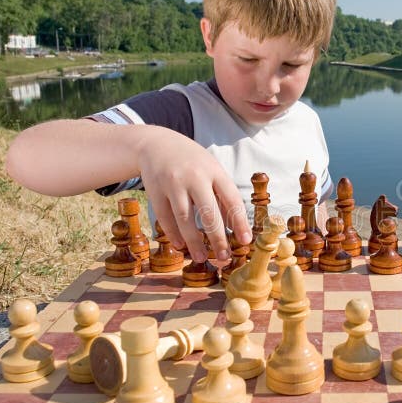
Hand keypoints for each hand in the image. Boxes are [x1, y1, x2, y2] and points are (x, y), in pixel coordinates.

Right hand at [135, 126, 251, 262]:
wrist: (157, 144)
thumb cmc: (193, 163)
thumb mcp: (212, 171)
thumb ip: (223, 196)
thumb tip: (235, 228)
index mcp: (214, 171)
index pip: (231, 199)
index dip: (240, 222)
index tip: (246, 241)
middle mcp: (194, 176)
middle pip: (208, 212)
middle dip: (217, 237)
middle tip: (224, 257)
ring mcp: (173, 183)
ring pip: (184, 217)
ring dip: (194, 241)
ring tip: (201, 257)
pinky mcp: (155, 191)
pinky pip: (165, 217)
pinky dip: (173, 234)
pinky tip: (181, 245)